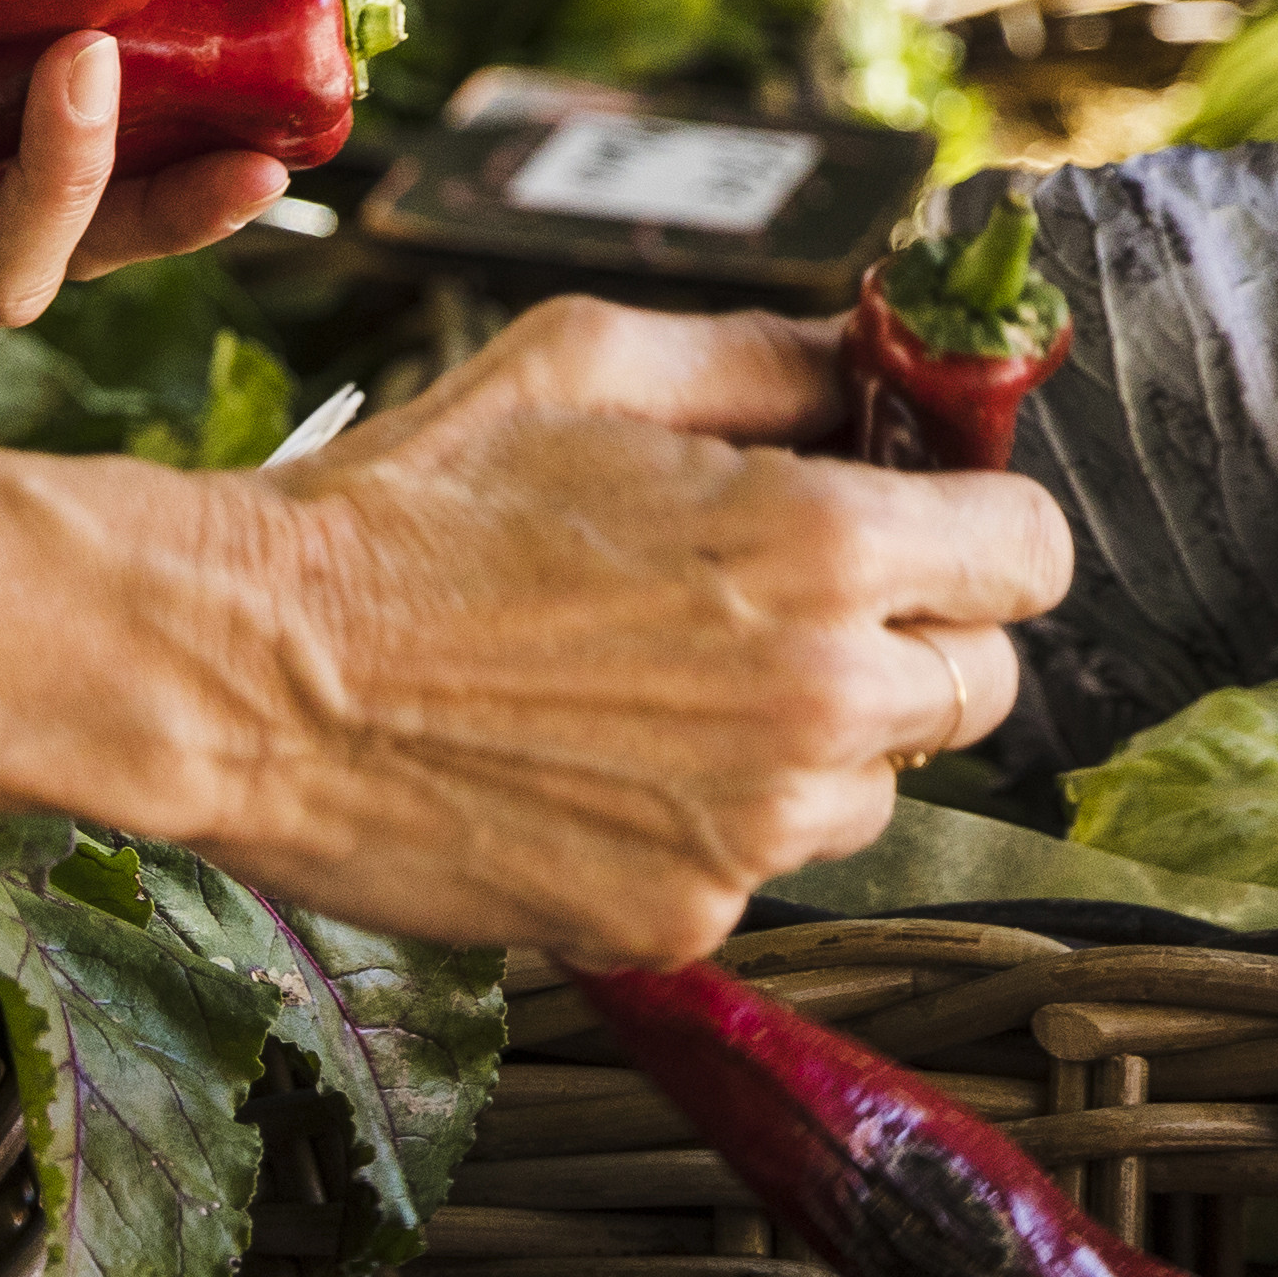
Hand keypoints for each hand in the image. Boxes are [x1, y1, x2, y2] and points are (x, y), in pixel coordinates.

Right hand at [183, 296, 1074, 963]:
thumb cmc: (401, 506)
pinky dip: (703, 824)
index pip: (1031, 556)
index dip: (980, 532)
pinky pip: (757, 869)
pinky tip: (590, 766)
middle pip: (982, 685)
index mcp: (818, 546)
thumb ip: (765, 358)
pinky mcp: (679, 918)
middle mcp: (817, 699)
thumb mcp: (586, 363)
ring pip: (874, 788)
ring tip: (661, 691)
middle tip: (778, 609)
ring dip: (811, 742)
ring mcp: (753, 829)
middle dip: (909, 636)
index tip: (921, 530)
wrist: (246, 672)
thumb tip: (869, 360)